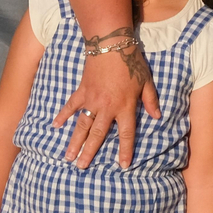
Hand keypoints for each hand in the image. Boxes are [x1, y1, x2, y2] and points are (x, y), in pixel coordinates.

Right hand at [53, 47, 160, 169]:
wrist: (111, 44)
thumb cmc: (131, 62)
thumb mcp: (146, 82)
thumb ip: (151, 101)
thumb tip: (157, 117)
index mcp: (125, 107)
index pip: (126, 134)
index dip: (125, 151)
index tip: (123, 166)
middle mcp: (107, 107)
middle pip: (98, 135)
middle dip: (89, 152)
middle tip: (81, 167)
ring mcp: (92, 100)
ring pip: (82, 125)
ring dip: (75, 142)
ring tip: (68, 157)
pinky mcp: (82, 91)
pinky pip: (71, 106)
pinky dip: (63, 115)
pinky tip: (55, 126)